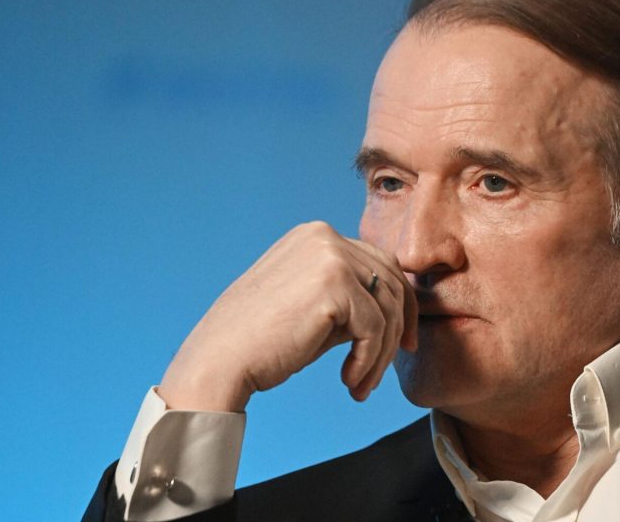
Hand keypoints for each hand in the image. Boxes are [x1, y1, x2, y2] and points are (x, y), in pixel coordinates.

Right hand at [158, 221, 416, 411]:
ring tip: (361, 385)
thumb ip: (351, 298)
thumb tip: (398, 311)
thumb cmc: (262, 341)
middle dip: (397, 329)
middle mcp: (325, 236)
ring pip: (387, 309)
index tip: (400, 343)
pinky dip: (368, 361)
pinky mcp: (335, 285)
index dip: (398, 306)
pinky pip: (374, 329)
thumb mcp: (315, 307)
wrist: (219, 361)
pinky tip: (349, 381)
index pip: (380, 264)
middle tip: (385, 371)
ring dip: (380, 354)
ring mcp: (331, 256)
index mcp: (316, 235)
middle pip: (391, 282)